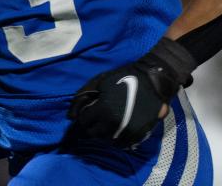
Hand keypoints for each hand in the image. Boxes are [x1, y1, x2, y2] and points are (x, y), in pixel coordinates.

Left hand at [67, 38, 195, 145]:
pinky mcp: (138, 134)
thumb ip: (82, 96)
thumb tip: (70, 115)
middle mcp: (113, 123)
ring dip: (104, 133)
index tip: (89, 112)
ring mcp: (126, 130)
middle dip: (92, 126)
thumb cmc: (123, 78)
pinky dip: (117, 139)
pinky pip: (122, 144)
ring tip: (108, 122)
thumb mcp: (99, 82)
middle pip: (94, 133)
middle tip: (97, 118)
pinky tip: (118, 129)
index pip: (84, 121)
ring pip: (107, 140)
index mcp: (102, 109)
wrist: (151, 82)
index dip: (84, 116)